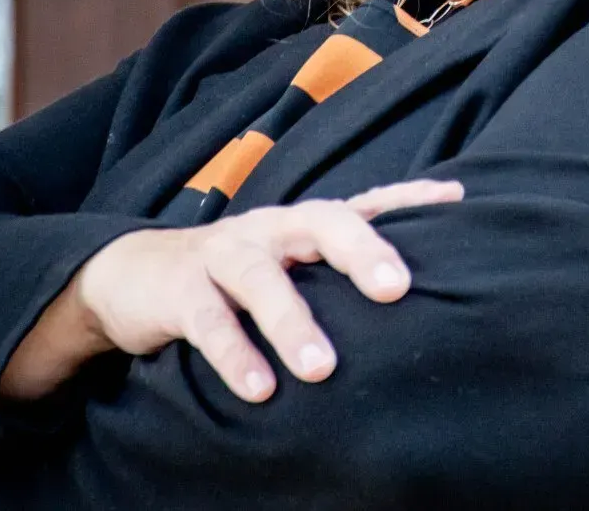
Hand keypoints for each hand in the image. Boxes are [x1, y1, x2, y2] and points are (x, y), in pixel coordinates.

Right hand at [0, 178, 461, 403]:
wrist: (132, 276)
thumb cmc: (233, 274)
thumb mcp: (288, 263)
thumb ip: (337, 269)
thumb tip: (414, 289)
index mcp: (301, 224)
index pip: (363, 203)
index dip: (409, 198)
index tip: (456, 198)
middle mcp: (269, 229)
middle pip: (321, 222)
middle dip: (361, 252)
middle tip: (396, 290)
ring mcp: (224, 254)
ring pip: (262, 279)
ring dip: (293, 323)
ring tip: (322, 368)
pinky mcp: (181, 290)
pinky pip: (209, 322)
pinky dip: (235, 355)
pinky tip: (260, 390)